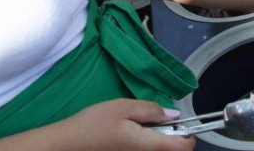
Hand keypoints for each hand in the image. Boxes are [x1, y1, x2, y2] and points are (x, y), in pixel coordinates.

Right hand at [61, 99, 194, 150]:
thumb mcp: (123, 107)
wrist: (64, 146)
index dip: (188, 134)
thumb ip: (151, 110)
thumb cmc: (92, 125)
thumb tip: (174, 115)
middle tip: (158, 122)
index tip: (179, 122)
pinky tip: (131, 137)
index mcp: (148, 146)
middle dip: (173, 138)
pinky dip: (145, 145)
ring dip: (159, 142)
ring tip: (141, 128)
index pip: (184, 147)